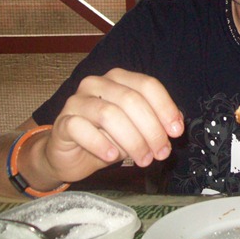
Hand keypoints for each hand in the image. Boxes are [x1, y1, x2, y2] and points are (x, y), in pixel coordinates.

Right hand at [42, 68, 183, 183]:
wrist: (70, 156)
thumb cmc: (107, 138)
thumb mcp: (136, 130)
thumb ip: (155, 122)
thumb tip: (176, 124)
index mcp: (119, 78)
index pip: (148, 85)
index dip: (165, 108)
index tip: (176, 132)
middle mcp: (97, 83)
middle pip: (131, 100)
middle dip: (151, 129)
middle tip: (161, 152)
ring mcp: (77, 101)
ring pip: (110, 114)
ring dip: (132, 140)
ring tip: (143, 159)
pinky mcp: (63, 122)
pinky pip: (82, 129)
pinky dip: (100, 144)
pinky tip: (111, 157)